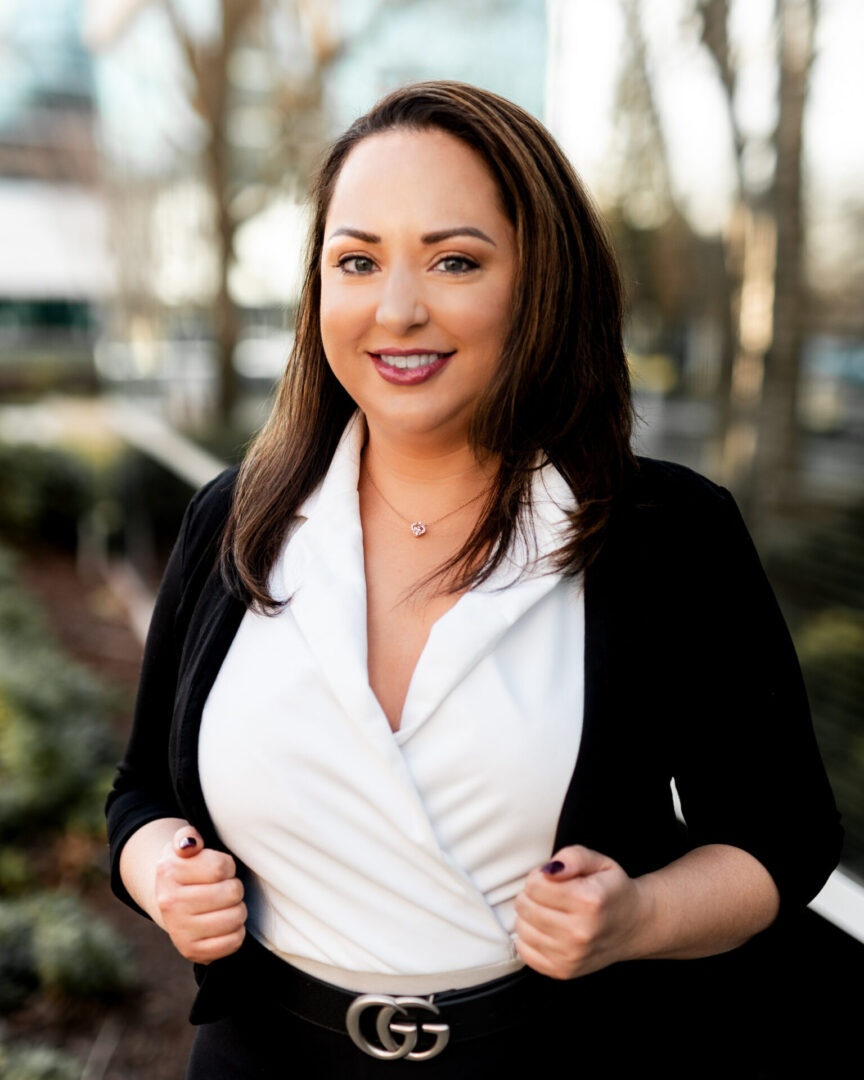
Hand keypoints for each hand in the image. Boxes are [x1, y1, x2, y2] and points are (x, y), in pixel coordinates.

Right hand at [154, 826, 246, 963]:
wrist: (169, 900)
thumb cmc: (187, 867)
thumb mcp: (183, 843)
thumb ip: (187, 835)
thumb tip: (190, 843)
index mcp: (169, 872)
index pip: (222, 867)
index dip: (228, 866)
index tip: (219, 869)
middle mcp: (170, 903)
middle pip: (232, 893)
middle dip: (234, 887)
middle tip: (223, 888)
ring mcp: (179, 930)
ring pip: (235, 917)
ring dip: (237, 909)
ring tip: (225, 905)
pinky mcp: (191, 951)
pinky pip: (233, 942)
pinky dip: (236, 932)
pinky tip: (224, 923)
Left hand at [513, 845, 645, 978]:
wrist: (633, 925)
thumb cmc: (611, 890)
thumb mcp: (599, 862)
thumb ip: (573, 857)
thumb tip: (549, 869)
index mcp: (588, 901)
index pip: (534, 885)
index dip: (538, 876)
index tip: (551, 879)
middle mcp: (580, 932)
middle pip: (525, 906)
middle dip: (532, 895)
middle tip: (550, 895)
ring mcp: (572, 955)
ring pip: (522, 928)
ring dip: (529, 916)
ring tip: (549, 911)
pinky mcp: (564, 971)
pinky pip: (525, 952)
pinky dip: (530, 938)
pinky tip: (546, 930)